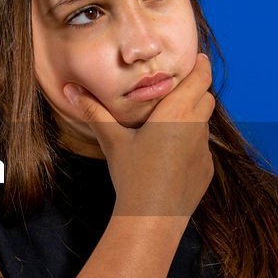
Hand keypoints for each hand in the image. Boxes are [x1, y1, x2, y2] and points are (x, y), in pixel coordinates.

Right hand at [65, 53, 214, 218]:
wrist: (152, 219)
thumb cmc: (133, 176)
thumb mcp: (112, 141)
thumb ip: (94, 112)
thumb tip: (71, 89)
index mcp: (177, 112)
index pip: (201, 77)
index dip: (201, 65)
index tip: (198, 58)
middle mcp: (197, 127)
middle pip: (207, 97)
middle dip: (197, 90)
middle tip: (178, 89)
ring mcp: (205, 150)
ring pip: (205, 123)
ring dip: (194, 118)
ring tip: (171, 123)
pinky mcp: (206, 170)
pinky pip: (203, 149)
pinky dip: (192, 144)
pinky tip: (172, 156)